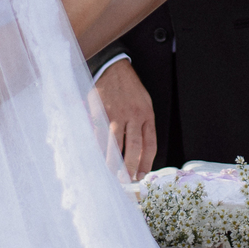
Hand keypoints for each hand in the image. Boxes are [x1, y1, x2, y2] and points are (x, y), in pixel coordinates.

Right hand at [95, 59, 156, 180]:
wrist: (112, 68)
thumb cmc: (129, 88)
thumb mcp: (144, 103)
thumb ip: (143, 124)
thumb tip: (140, 151)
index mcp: (147, 114)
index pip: (150, 144)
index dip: (146, 162)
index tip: (141, 175)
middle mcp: (134, 115)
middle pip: (134, 147)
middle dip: (129, 166)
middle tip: (125, 179)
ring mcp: (116, 114)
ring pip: (115, 144)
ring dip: (113, 162)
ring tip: (111, 173)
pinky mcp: (101, 112)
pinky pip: (100, 135)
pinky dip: (99, 148)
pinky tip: (98, 157)